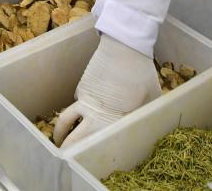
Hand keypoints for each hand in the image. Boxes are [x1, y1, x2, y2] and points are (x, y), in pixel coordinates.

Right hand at [53, 34, 160, 149]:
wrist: (125, 48)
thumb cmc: (142, 74)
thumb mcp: (152, 98)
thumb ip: (146, 112)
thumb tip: (151, 119)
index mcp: (114, 121)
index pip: (99, 145)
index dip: (91, 156)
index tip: (87, 163)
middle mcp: (95, 115)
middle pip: (74, 139)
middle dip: (68, 151)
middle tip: (66, 158)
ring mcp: (85, 101)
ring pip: (65, 121)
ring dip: (60, 133)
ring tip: (59, 140)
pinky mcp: (81, 88)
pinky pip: (75, 104)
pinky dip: (74, 111)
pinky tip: (79, 113)